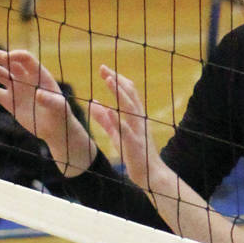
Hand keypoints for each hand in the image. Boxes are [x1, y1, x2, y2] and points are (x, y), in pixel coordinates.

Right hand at [0, 45, 93, 177]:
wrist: (55, 130)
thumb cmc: (61, 116)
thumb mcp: (59, 107)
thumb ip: (50, 100)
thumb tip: (38, 94)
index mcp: (38, 74)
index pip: (25, 59)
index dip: (15, 57)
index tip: (6, 59)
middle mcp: (25, 78)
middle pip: (7, 62)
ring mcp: (16, 89)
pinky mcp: (8, 101)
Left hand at [89, 64, 154, 191]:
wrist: (151, 175)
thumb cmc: (135, 154)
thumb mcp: (116, 133)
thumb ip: (104, 119)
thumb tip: (92, 103)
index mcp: (136, 116)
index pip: (128, 92)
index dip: (116, 79)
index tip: (104, 69)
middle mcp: (139, 119)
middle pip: (130, 94)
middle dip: (116, 80)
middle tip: (103, 67)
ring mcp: (138, 130)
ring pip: (130, 107)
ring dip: (118, 92)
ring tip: (108, 80)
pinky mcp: (134, 143)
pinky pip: (126, 129)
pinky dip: (118, 119)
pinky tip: (109, 110)